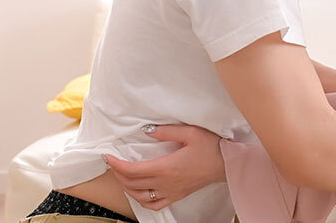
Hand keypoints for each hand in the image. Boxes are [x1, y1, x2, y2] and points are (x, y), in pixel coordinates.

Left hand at [104, 124, 224, 210]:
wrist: (227, 163)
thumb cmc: (211, 147)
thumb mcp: (190, 132)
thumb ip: (166, 131)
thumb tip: (147, 131)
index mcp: (166, 167)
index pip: (132, 170)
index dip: (117, 164)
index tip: (108, 156)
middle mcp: (166, 183)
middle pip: (132, 183)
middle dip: (117, 173)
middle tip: (112, 162)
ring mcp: (171, 192)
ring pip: (139, 196)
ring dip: (126, 186)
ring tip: (122, 175)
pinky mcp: (177, 195)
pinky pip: (154, 204)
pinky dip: (141, 200)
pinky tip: (138, 193)